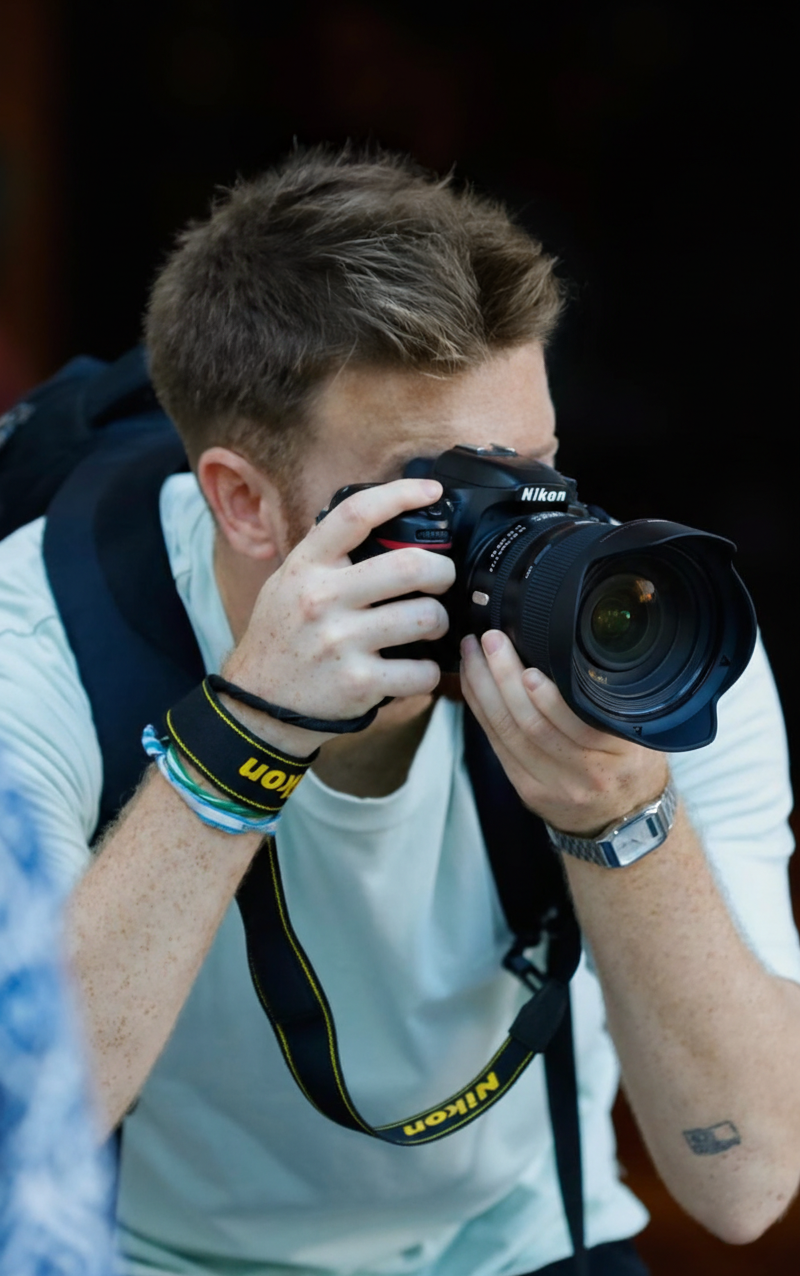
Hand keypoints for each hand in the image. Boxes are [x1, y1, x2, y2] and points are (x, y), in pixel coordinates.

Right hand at [223, 479, 455, 749]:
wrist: (258, 701)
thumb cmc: (282, 636)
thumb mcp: (288, 582)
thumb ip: (327, 556)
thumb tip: (382, 523)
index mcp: (306, 567)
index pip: (356, 515)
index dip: (400, 495)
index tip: (431, 491)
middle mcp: (322, 600)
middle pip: (410, 565)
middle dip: (442, 571)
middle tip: (442, 578)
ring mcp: (341, 642)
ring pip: (425, 617)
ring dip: (439, 620)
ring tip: (429, 624)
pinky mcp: (359, 683)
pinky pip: (421, 671)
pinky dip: (429, 670)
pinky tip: (416, 667)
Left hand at [459, 630, 668, 834]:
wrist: (623, 820)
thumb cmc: (632, 764)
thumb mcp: (642, 733)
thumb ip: (613, 702)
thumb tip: (575, 650)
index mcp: (617, 755)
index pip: (576, 725)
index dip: (546, 696)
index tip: (528, 665)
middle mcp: (583, 774)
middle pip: (531, 724)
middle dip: (504, 677)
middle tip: (491, 640)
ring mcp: (551, 785)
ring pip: (508, 732)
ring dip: (484, 689)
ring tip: (473, 654)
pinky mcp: (526, 789)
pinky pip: (497, 745)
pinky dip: (480, 710)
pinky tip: (473, 684)